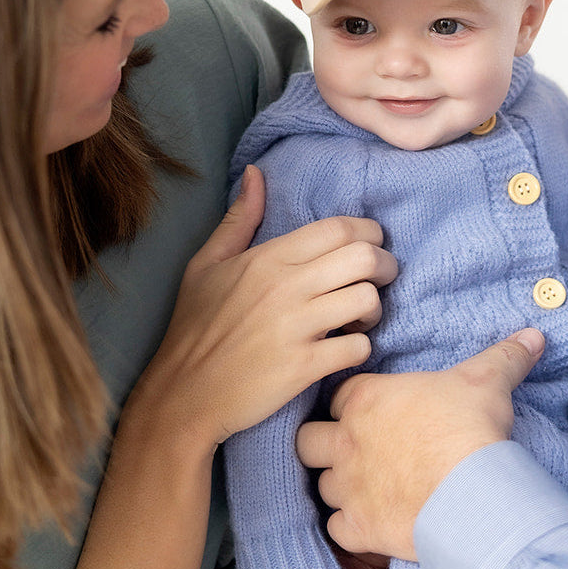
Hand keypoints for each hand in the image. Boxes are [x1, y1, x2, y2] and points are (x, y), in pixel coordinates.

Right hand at [132, 165, 397, 446]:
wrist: (182, 396)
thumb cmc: (195, 327)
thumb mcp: (206, 264)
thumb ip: (239, 218)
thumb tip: (256, 172)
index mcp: (267, 258)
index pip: (339, 228)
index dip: (369, 232)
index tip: (371, 245)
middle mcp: (286, 287)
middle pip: (364, 258)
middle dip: (385, 265)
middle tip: (379, 278)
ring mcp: (296, 328)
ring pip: (367, 300)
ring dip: (374, 309)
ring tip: (360, 317)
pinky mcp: (303, 368)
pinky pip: (358, 348)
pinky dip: (361, 347)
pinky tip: (346, 348)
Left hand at [297, 331, 543, 561]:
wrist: (471, 493)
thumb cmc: (470, 427)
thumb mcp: (487, 381)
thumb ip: (503, 355)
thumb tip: (532, 335)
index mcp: (366, 398)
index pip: (337, 394)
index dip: (349, 403)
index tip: (367, 412)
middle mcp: (346, 439)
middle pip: (308, 440)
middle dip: (323, 444)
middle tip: (351, 449)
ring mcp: (347, 485)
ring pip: (321, 485)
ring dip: (338, 486)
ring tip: (363, 488)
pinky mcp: (358, 527)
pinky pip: (336, 528)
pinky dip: (349, 527)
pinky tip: (370, 524)